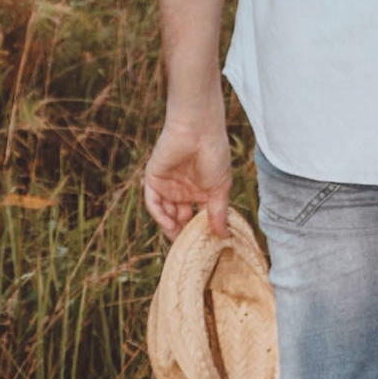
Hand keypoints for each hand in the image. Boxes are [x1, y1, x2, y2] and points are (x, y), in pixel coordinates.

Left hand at [143, 105, 232, 238]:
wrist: (198, 130)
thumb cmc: (214, 154)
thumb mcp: (220, 188)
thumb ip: (218, 212)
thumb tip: (224, 236)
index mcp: (201, 191)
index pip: (198, 217)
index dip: (200, 231)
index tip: (206, 246)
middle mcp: (183, 190)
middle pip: (180, 218)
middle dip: (184, 233)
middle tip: (189, 248)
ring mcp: (168, 185)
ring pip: (166, 213)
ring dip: (171, 227)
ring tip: (179, 239)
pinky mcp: (153, 179)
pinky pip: (153, 203)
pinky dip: (160, 215)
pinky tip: (169, 225)